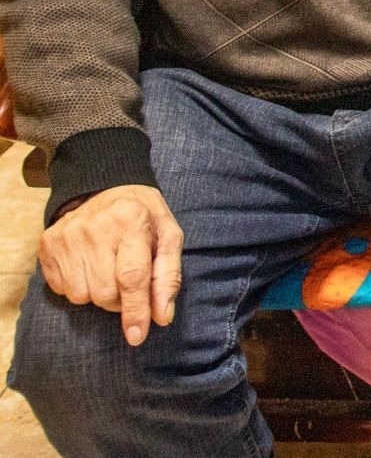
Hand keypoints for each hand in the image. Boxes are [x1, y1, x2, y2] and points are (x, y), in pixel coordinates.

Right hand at [38, 184, 181, 346]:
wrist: (104, 187)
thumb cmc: (144, 216)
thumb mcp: (168, 235)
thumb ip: (168, 276)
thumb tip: (163, 317)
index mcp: (131, 220)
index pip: (132, 277)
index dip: (135, 311)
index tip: (137, 336)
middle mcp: (94, 228)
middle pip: (105, 293)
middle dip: (121, 300)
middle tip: (129, 282)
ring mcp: (66, 236)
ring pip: (81, 295)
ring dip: (99, 294)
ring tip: (109, 270)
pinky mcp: (47, 243)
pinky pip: (61, 289)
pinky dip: (79, 286)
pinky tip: (89, 266)